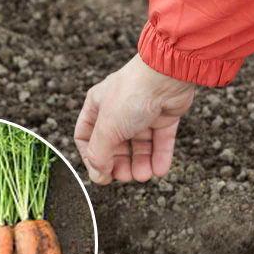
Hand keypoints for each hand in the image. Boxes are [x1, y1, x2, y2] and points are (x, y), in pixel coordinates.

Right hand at [74, 55, 195, 184]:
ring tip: (145, 176)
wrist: (166, 76)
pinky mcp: (164, 116)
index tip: (101, 174)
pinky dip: (159, 157)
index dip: (92, 158)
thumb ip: (99, 155)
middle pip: (115, 146)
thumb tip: (98, 176)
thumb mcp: (107, 129)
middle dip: (120, 164)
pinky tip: (159, 170)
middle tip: (126, 177)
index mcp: (97, 107)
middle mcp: (118, 110)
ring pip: (139, 146)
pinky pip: (160, 142)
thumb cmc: (132, 95)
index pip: (87, 138)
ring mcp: (142, 113)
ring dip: (141, 164)